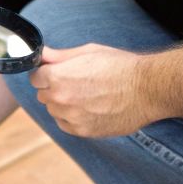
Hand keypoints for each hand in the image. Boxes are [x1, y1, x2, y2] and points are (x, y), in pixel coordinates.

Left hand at [29, 43, 159, 137]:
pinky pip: (65, 124)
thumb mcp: (88, 52)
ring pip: (54, 111)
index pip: (35, 78)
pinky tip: (90, 108)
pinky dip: (72, 118)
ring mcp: (71, 117)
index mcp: (58, 76)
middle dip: (54, 88)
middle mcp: (60, 99)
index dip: (46, 73)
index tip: (57, 72)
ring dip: (63, 104)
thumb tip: (42, 55)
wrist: (147, 89)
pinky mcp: (82, 131)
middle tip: (77, 82)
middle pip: (43, 94)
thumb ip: (60, 56)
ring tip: (87, 95)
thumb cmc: (120, 66)